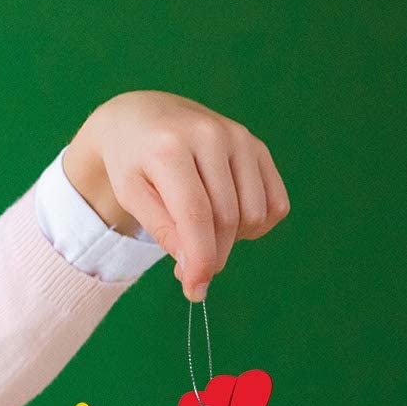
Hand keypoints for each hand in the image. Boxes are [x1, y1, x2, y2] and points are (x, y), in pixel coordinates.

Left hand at [61, 91, 290, 303]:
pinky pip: (275, 203)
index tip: (196, 289)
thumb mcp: (131, 194)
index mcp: (169, 148)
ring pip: (254, 214)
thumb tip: (194, 267)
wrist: (142, 116)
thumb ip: (161, 228)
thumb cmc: (131, 161)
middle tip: (190, 270)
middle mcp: (210, 137)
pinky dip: (256, 224)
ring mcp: (240, 138)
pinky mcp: (257, 146)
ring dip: (233, 239)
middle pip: (226, 218)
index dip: (200, 258)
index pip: (195, 215)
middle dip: (211, 254)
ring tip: (201, 234)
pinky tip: (227, 220)